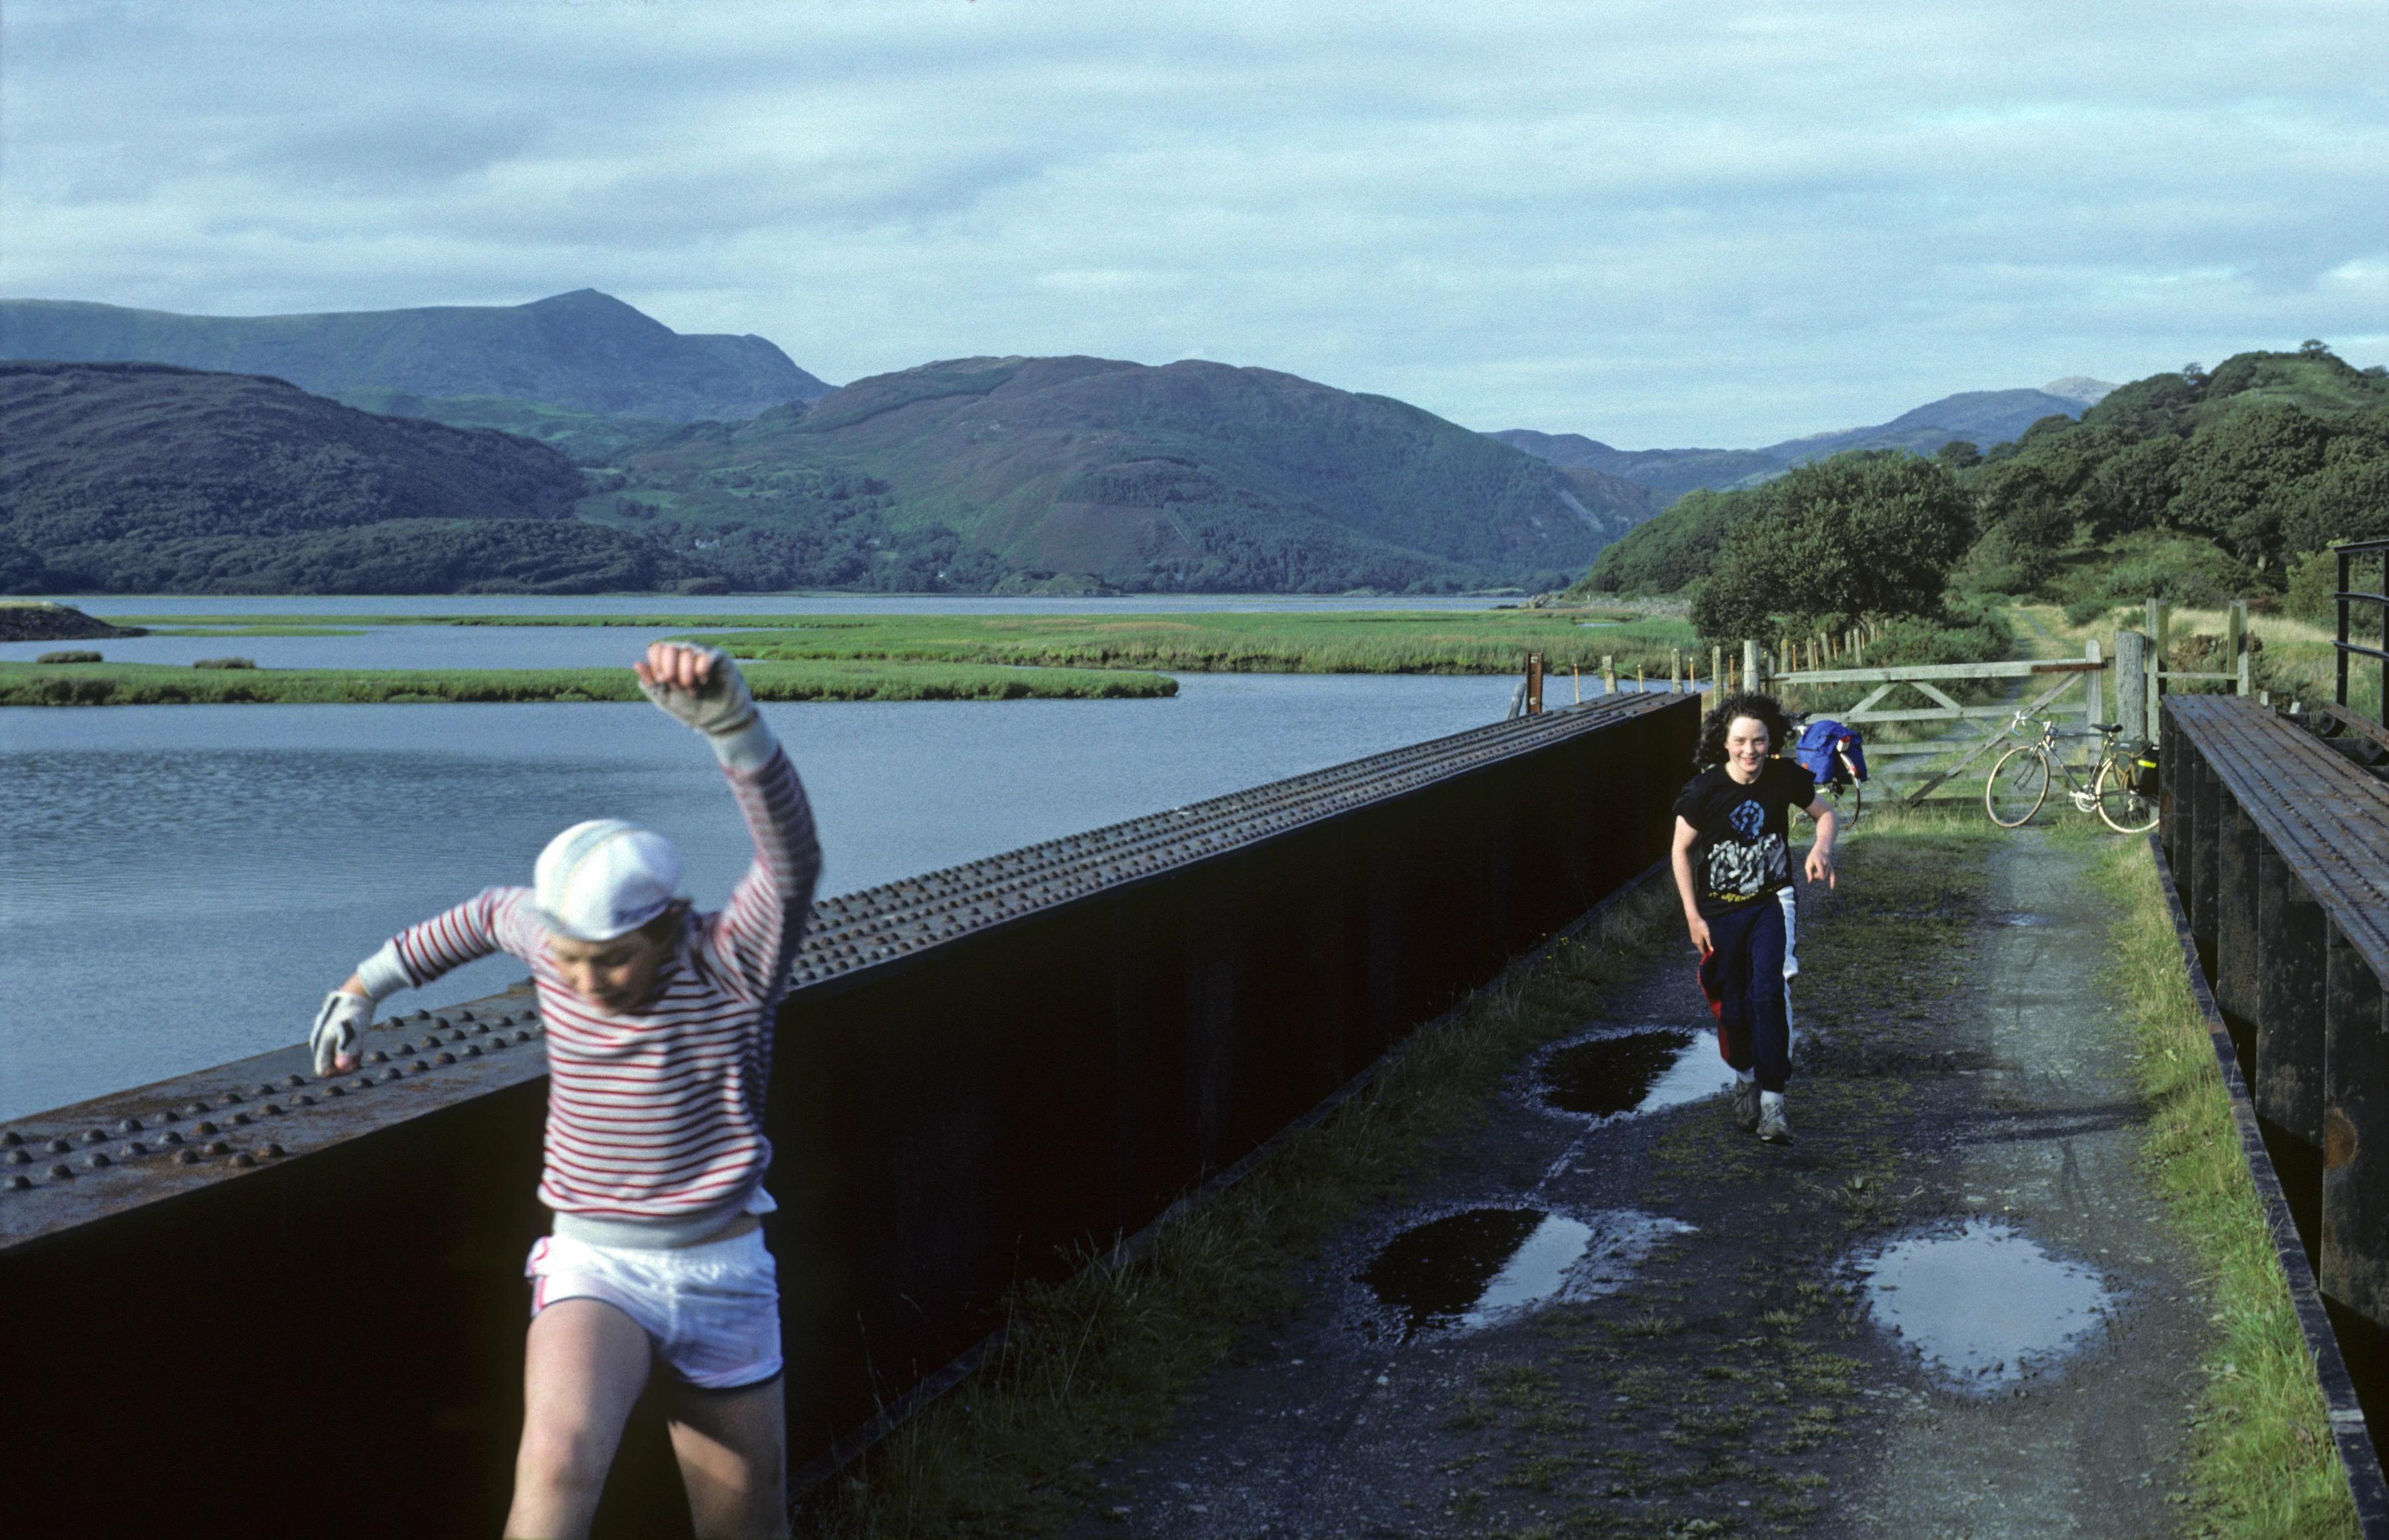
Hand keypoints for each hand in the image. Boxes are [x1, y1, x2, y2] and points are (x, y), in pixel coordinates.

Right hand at [311, 989, 372, 1075]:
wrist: (360, 991)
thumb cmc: (357, 1012)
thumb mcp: (355, 1032)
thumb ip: (348, 1049)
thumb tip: (341, 1066)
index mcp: (322, 1040)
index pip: (323, 1068)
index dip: (339, 1072)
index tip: (354, 1064)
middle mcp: (319, 1036)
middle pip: (327, 1061)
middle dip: (342, 1064)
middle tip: (359, 1057)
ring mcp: (324, 1030)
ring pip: (331, 1052)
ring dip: (345, 1055)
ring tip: (359, 1050)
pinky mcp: (331, 1026)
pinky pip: (334, 1044)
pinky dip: (345, 1048)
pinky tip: (357, 1044)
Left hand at [635, 642, 756, 736]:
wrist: (717, 721)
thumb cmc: (691, 709)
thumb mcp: (666, 699)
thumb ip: (651, 683)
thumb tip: (636, 664)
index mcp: (670, 662)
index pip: (656, 649)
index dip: (656, 663)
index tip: (662, 681)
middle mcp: (685, 655)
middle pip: (670, 648)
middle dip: (670, 669)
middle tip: (678, 686)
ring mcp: (701, 654)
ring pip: (687, 650)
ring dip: (686, 673)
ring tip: (692, 689)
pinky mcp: (718, 658)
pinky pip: (705, 654)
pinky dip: (700, 669)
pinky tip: (703, 681)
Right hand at [1687, 916, 1713, 956]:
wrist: (1693, 918)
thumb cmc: (1701, 926)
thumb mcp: (1707, 934)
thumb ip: (1709, 943)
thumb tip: (1712, 950)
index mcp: (1699, 943)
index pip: (1703, 952)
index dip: (1707, 954)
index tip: (1713, 953)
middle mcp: (1695, 942)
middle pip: (1701, 949)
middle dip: (1706, 949)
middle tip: (1713, 947)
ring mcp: (1693, 939)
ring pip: (1699, 945)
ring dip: (1704, 945)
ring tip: (1710, 942)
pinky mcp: (1693, 935)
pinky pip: (1698, 941)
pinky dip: (1702, 942)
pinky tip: (1705, 938)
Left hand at [1806, 847, 1836, 887]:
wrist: (1821, 851)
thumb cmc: (1812, 858)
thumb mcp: (1808, 863)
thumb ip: (1809, 873)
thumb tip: (1810, 882)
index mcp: (1819, 862)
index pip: (1820, 873)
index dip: (1816, 876)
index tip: (1813, 874)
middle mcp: (1826, 864)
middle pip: (1822, 877)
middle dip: (1817, 877)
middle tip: (1813, 873)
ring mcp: (1829, 866)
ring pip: (1825, 877)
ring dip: (1820, 877)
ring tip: (1816, 872)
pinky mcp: (1831, 869)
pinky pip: (1833, 876)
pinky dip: (1832, 882)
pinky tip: (1832, 888)